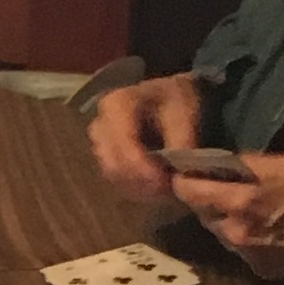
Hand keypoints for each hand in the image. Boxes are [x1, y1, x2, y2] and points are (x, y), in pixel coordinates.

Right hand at [87, 73, 208, 203]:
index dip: (144, 168)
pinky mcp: (102, 156)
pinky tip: (154, 184)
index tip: (167, 181)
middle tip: (169, 188)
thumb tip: (179, 175)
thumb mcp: (184, 113)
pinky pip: (114, 179)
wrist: (166, 96)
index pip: (124, 144)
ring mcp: (98, 141)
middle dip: (142, 181)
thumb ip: (182, 142)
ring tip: (164, 186)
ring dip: (139, 186)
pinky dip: (134, 186)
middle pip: (113, 165)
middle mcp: (100, 124)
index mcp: (117, 105)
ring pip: (112, 175)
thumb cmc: (174, 100)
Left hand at [162, 149, 283, 284]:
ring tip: (244, 204)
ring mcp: (244, 256)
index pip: (187, 191)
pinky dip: (241, 234)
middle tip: (221, 184)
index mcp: (240, 203)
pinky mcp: (257, 270)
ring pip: (217, 231)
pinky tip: (263, 226)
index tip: (189, 170)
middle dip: (205, 198)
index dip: (184, 179)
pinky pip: (236, 247)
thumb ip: (248, 163)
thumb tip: (220, 162)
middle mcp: (234, 233)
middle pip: (200, 212)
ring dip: (222, 217)